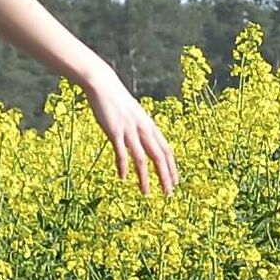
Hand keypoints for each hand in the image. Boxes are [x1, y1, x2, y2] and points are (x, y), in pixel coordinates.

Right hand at [84, 70, 178, 198]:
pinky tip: (123, 178)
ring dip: (145, 178)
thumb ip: (141, 128)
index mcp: (150, 126)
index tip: (175, 182)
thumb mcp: (135, 115)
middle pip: (159, 157)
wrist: (104, 85)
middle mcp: (143, 129)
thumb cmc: (118, 101)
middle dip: (165, 177)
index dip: (172, 167)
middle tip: (168, 194)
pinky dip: (123, 167)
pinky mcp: (115, 131)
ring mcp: (130, 130)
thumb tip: (145, 141)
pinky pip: (121, 153)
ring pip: (142, 159)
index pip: (166, 150)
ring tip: (146, 193)